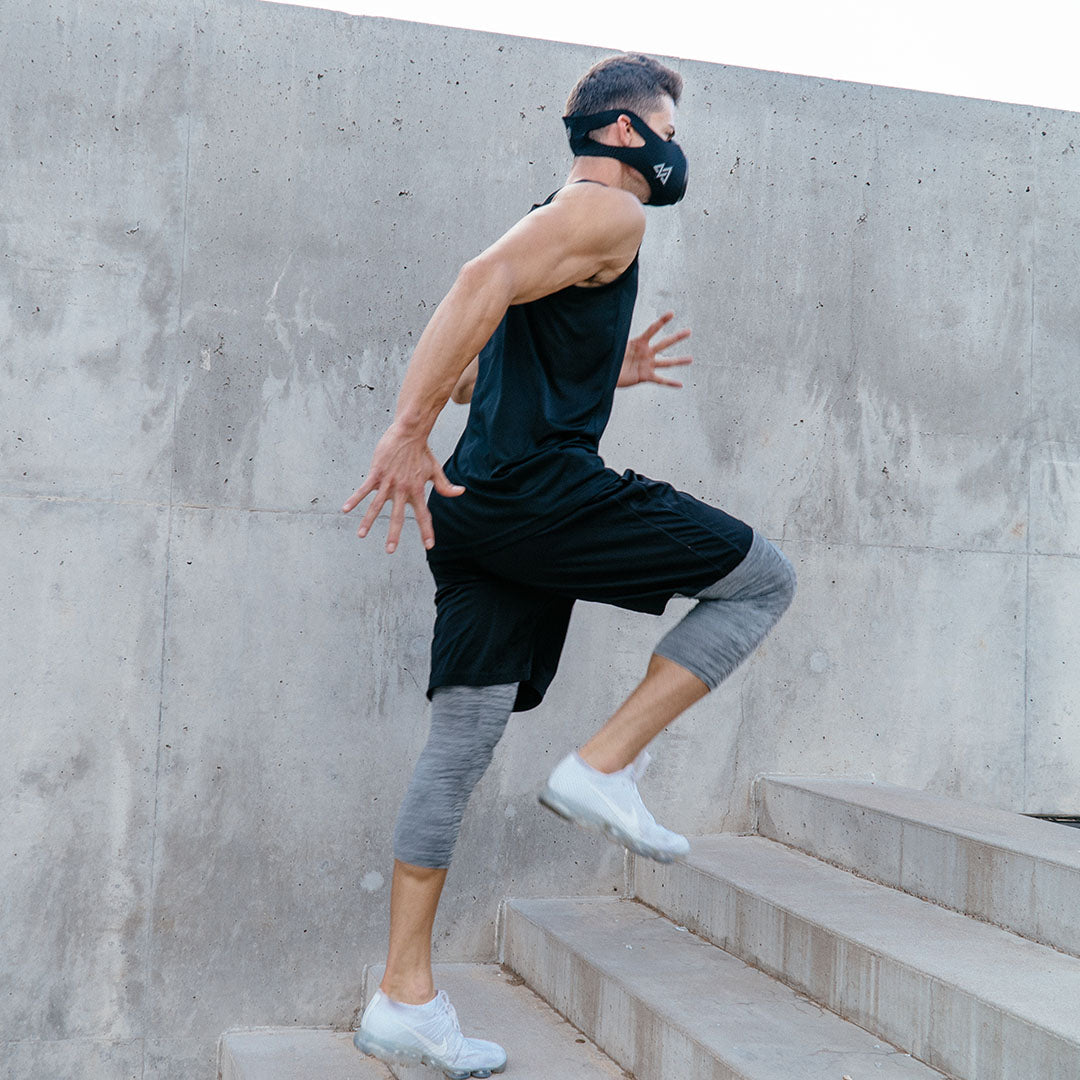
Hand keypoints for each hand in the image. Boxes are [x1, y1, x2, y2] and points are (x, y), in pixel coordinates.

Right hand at [341, 422, 464, 552]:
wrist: (410, 433)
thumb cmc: (422, 452)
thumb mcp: (435, 469)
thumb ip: (445, 485)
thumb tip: (461, 492)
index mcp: (417, 490)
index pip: (424, 515)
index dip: (427, 531)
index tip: (429, 546)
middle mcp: (403, 489)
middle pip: (398, 516)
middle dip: (394, 534)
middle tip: (390, 550)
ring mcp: (389, 482)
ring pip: (377, 506)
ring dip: (368, 521)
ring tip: (361, 535)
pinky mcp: (377, 473)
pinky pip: (364, 489)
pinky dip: (355, 499)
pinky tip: (345, 509)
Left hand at [617, 311, 692, 387]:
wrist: (607, 373)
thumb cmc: (610, 357)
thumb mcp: (613, 346)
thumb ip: (617, 338)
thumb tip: (612, 327)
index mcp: (638, 343)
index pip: (652, 330)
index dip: (662, 321)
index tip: (672, 313)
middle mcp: (646, 353)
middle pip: (664, 344)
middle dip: (677, 337)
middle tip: (689, 331)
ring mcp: (647, 364)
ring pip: (667, 362)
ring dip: (679, 361)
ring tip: (691, 359)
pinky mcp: (646, 376)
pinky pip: (660, 380)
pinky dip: (670, 383)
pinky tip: (680, 384)